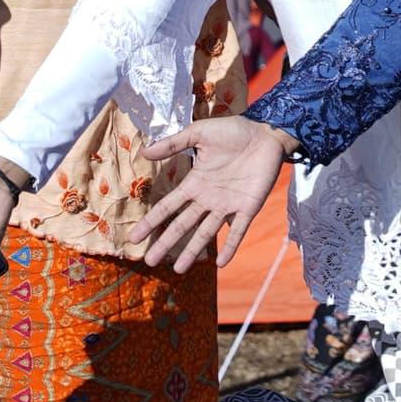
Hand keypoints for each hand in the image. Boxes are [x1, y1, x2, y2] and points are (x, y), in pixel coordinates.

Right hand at [137, 116, 288, 273]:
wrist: (266, 132)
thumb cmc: (233, 131)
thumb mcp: (199, 133)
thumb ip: (172, 144)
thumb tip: (143, 152)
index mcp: (195, 183)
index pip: (168, 207)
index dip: (151, 222)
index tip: (134, 237)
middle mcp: (208, 199)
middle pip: (182, 225)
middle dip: (166, 242)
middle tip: (150, 262)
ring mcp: (228, 205)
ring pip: (206, 232)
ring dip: (193, 250)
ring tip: (179, 270)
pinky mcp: (248, 207)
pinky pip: (238, 230)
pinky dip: (230, 246)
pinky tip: (222, 263)